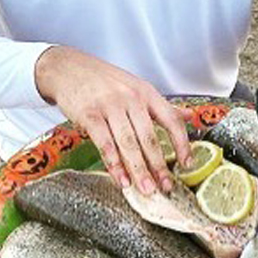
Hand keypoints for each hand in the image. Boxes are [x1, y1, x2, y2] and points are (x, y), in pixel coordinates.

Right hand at [34, 46, 192, 193]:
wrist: (68, 68)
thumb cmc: (103, 80)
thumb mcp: (136, 86)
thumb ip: (161, 105)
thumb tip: (189, 116)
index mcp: (146, 92)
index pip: (171, 119)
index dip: (181, 143)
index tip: (187, 163)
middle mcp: (131, 98)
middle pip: (149, 137)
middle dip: (158, 165)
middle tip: (165, 186)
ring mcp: (110, 106)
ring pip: (128, 143)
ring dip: (138, 170)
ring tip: (146, 189)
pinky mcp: (89, 115)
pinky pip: (105, 144)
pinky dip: (114, 164)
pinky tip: (121, 179)